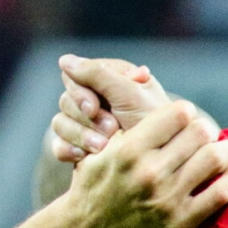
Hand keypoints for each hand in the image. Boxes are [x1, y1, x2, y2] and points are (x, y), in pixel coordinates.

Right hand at [49, 56, 168, 161]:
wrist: (169, 168)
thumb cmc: (157, 126)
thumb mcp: (131, 96)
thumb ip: (98, 75)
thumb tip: (64, 59)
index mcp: (112, 80)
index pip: (76, 76)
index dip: (81, 92)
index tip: (94, 108)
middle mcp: (98, 99)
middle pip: (66, 100)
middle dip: (85, 118)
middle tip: (109, 130)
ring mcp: (88, 125)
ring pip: (61, 122)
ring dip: (79, 134)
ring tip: (102, 148)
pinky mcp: (81, 148)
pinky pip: (59, 144)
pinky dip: (68, 149)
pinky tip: (83, 158)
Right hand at [64, 100, 227, 227]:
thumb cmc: (93, 185)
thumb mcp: (97, 150)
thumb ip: (124, 127)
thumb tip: (144, 99)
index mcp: (129, 150)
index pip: (178, 113)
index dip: (184, 111)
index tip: (184, 117)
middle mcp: (150, 172)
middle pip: (200, 132)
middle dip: (205, 129)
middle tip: (204, 133)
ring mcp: (168, 198)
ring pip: (215, 158)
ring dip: (226, 149)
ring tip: (225, 149)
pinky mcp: (181, 221)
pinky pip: (222, 193)